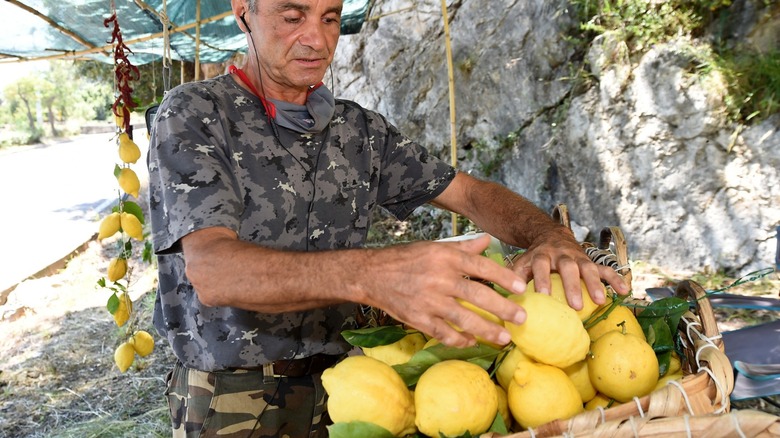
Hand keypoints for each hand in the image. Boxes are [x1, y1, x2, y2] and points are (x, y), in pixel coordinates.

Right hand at [362, 234, 526, 347]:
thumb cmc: (405, 259)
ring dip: (487, 330)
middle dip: (502, 309)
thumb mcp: (434, 247)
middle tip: (522, 318)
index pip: (480, 266)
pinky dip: (460, 340)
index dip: (502, 277)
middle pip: (477, 296)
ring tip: (505, 338)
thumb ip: (463, 247)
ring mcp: (428, 301)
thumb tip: (488, 240)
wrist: (371, 274)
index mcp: (445, 257)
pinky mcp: (418, 318)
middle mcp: (439, 278)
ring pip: (463, 319)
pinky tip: (472, 342)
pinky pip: (444, 333)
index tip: (519, 287)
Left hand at [509, 229, 629, 309]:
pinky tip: (624, 292)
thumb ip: (515, 277)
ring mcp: (578, 256)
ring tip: (601, 301)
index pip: (541, 265)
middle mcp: (561, 254)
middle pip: (568, 267)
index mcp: (541, 254)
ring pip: (589, 267)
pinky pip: (605, 269)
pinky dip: (614, 279)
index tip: (543, 296)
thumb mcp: (522, 262)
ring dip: (596, 283)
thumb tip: (506, 297)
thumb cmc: (535, 257)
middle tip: (576, 306)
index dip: (542, 279)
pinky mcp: (590, 260)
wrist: (550, 234)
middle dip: (573, 286)